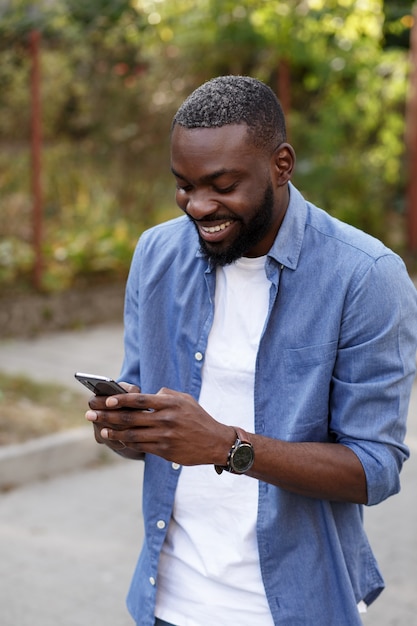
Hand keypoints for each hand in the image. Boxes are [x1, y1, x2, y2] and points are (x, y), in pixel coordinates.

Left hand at [86, 386, 234, 465]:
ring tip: (101, 429)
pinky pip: (140, 446)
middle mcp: (166, 419)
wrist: (215, 442)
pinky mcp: (165, 451)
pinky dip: (126, 442)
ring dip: (113, 431)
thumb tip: (147, 394)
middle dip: (106, 414)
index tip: (104, 399)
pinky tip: (118, 439)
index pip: (139, 400)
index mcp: (169, 403)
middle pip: (129, 417)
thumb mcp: (185, 399)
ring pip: (131, 434)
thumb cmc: (198, 418)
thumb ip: (165, 394)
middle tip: (90, 413)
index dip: (119, 400)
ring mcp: (165, 436)